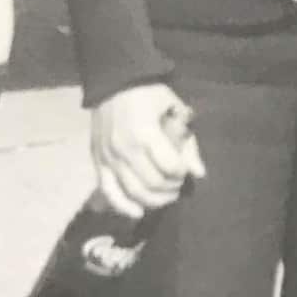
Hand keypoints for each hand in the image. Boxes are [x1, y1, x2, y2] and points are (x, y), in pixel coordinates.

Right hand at [90, 85, 204, 216]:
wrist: (113, 84)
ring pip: (133, 192)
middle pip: (153, 183)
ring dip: (154, 200)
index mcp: (145, 134)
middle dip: (170, 189)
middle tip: (177, 184)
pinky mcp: (98, 162)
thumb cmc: (148, 94)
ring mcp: (109, 158)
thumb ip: (187, 142)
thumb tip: (199, 173)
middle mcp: (125, 149)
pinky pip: (109, 192)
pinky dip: (123, 206)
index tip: (184, 170)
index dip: (181, 173)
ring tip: (165, 196)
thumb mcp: (174, 109)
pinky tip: (138, 212)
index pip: (169, 167)